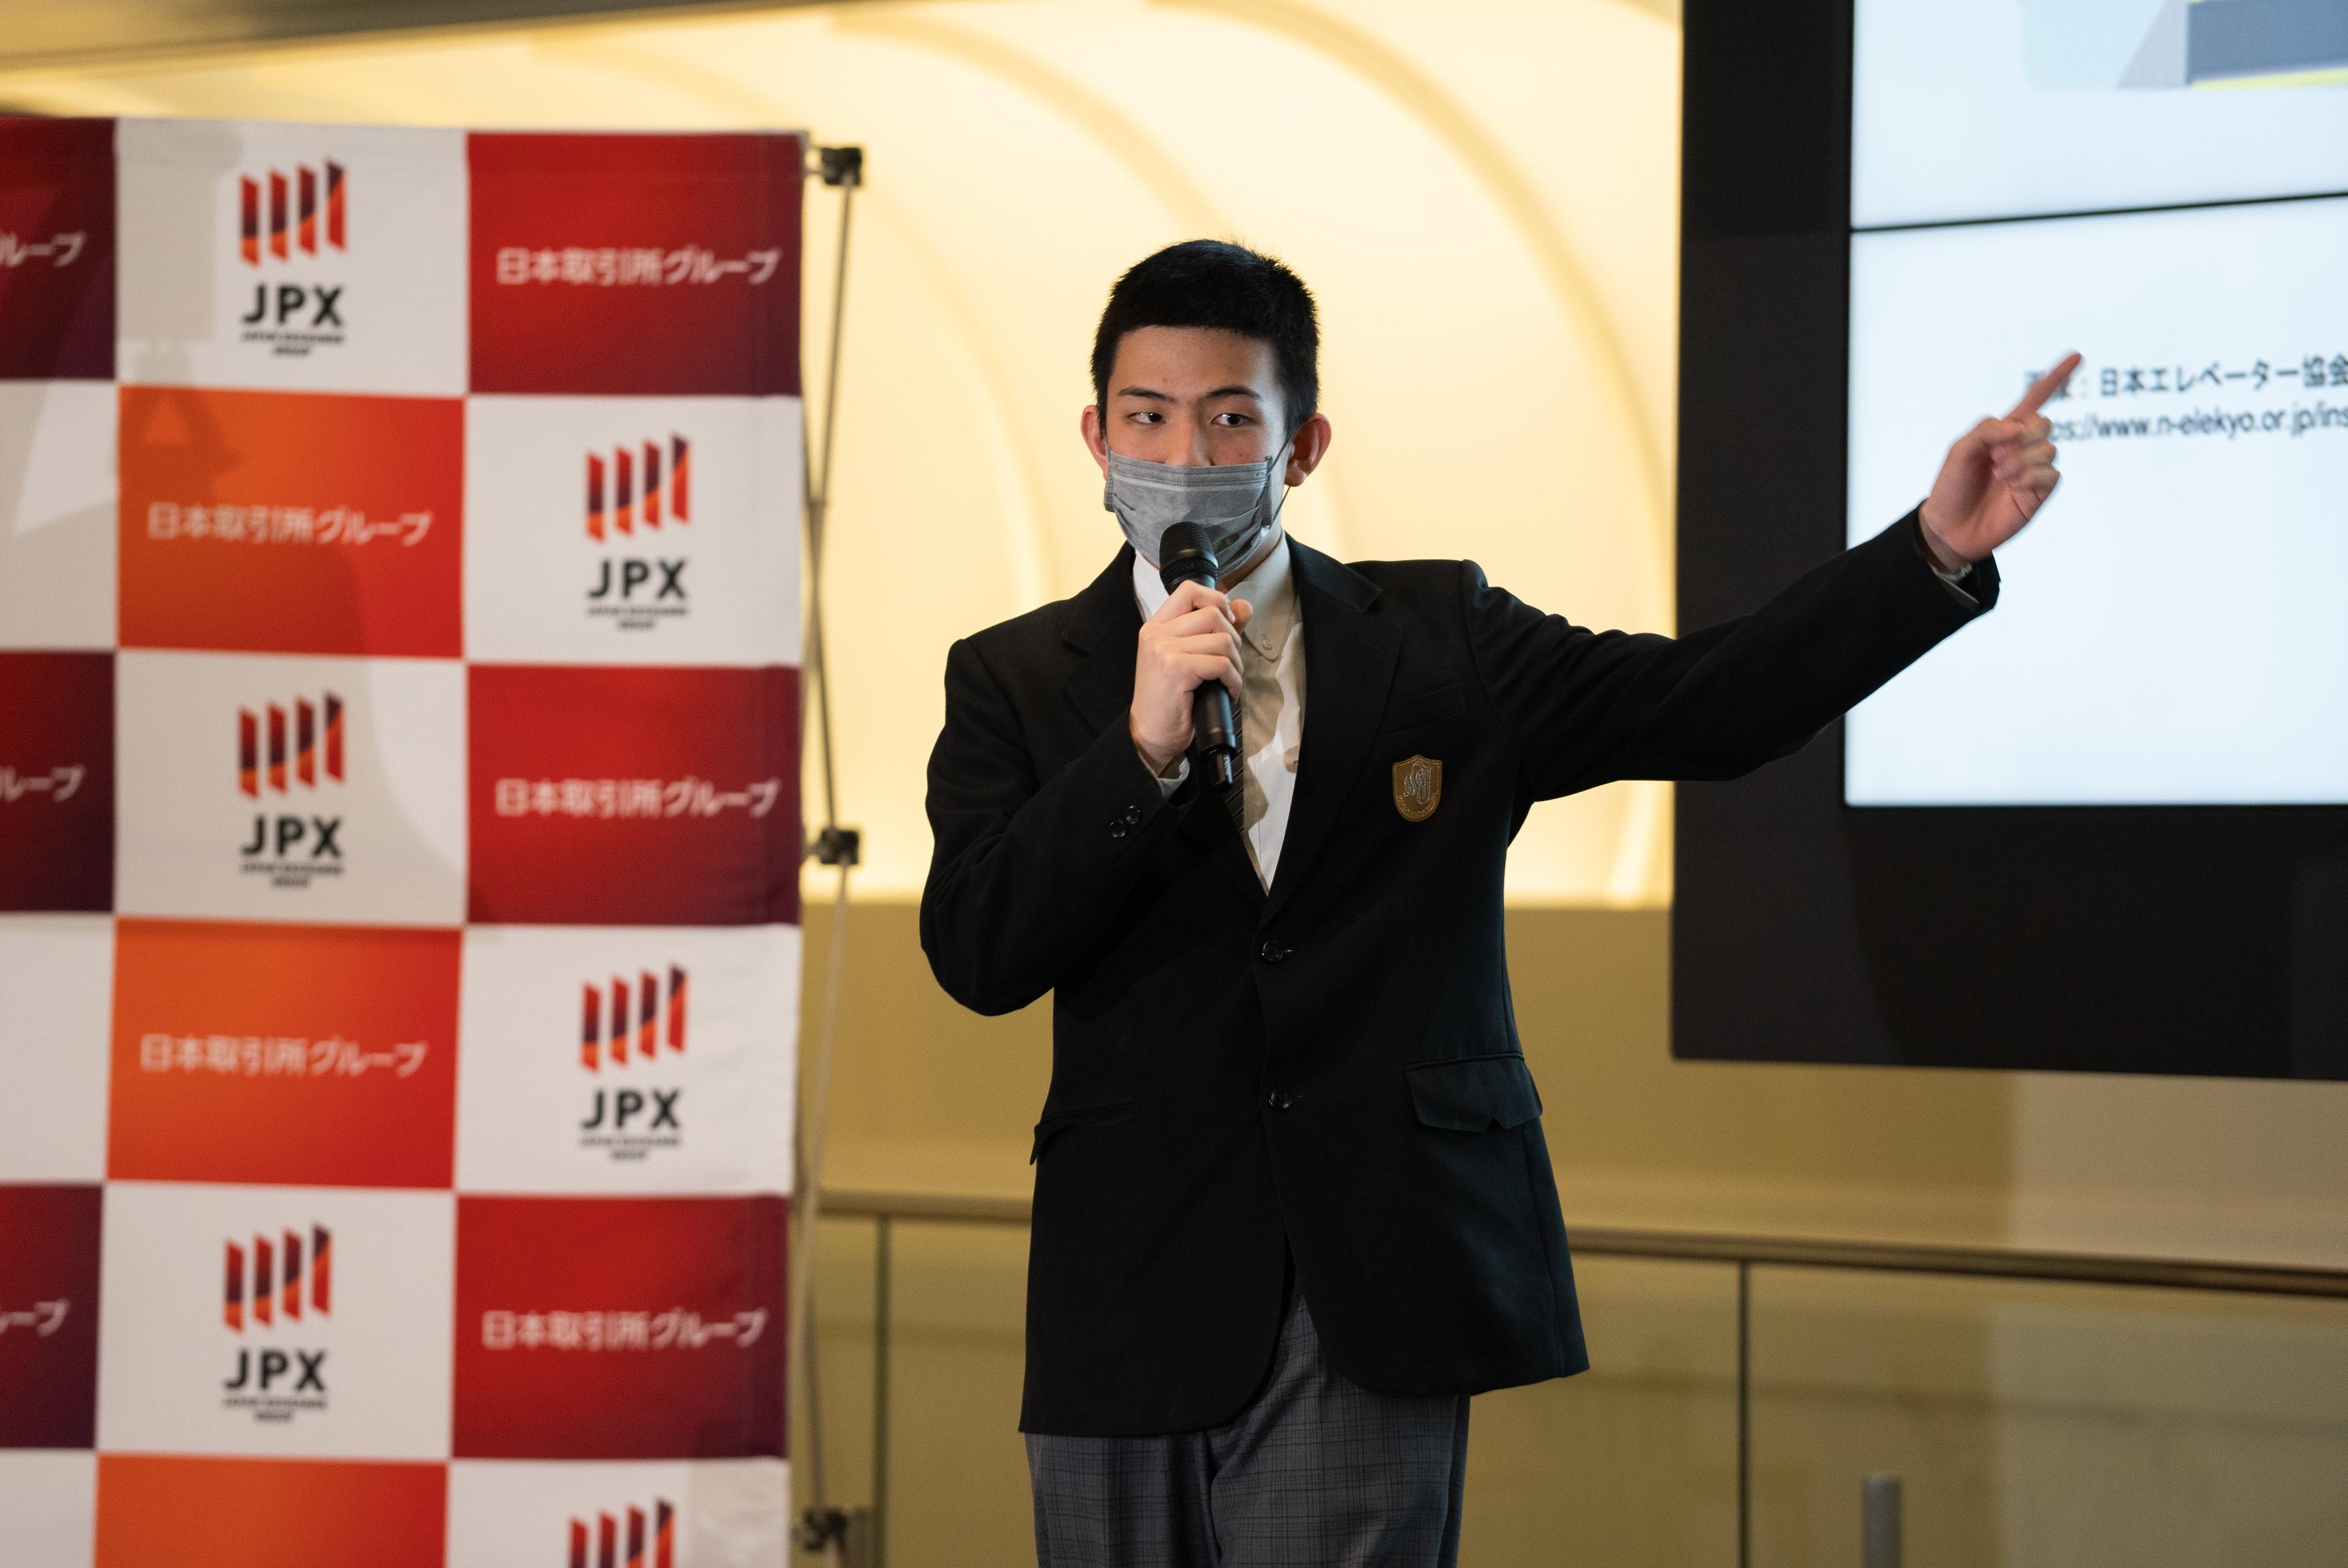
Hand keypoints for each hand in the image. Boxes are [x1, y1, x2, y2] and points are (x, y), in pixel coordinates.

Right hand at [1132, 581, 1251, 774]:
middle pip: (1213, 613)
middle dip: (1233, 639)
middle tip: (1229, 663)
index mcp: (1157, 626)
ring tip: (1228, 680)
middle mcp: (1157, 633)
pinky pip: (1221, 664)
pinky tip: (1227, 691)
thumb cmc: (1169, 699)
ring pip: (1222, 639)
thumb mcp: (1189, 657)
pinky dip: (1233, 680)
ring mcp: (1164, 649)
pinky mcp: (1176, 669)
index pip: (1189, 589)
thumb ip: (1215, 629)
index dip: (1216, 600)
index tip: (1225, 623)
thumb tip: (1244, 607)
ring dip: (1235, 663)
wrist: (1150, 733)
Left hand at [1918, 352, 2081, 570]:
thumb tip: (2019, 428)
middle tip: (1995, 458)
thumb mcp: (1959, 451)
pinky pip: (2052, 474)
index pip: (2034, 399)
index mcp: (2004, 432)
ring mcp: (2034, 469)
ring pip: (2049, 448)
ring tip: (2000, 476)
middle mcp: (2023, 447)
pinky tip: (2014, 488)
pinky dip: (2031, 477)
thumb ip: (1986, 430)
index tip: (2076, 356)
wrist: (1949, 527)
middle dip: (2022, 437)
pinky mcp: (2040, 492)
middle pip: (2045, 423)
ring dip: (2022, 460)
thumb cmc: (1952, 487)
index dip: (2055, 378)